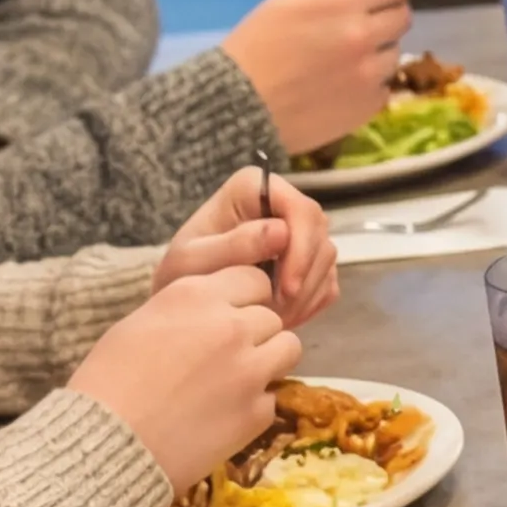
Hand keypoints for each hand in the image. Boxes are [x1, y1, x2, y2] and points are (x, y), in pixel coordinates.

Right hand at [72, 263, 293, 490]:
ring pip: (287, 348)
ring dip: (268, 361)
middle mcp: (230, 326)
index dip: (245, 298)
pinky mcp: (256, 412)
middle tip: (226, 357)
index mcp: (196, 296)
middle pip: (270, 316)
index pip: (253, 279)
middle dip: (255, 332)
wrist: (105, 445)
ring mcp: (249, 369)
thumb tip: (214, 310)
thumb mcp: (141, 323)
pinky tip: (221, 416)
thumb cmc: (107, 383)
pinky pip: (272, 397)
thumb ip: (188, 310)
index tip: (230, 316)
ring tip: (235, 381)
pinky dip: (255, 404)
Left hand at [155, 163, 338, 330]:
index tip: (286, 288)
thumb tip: (281, 231)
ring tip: (273, 318)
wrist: (186, 301)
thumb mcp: (194, 261)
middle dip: (304, 276)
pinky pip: (326, 279)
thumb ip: (233, 245)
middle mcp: (280, 202)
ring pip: (325, 256)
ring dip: (305, 293)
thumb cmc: (180, 275)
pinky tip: (281, 316)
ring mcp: (297, 230)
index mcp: (252, 188)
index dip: (301, 247)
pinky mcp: (306, 258)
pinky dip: (309, 302)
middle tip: (278, 313)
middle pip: (318, 232)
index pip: (299, 209)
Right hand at [223, 0, 417, 152]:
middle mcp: (363, 36)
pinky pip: (384, 85)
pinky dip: (368, 84)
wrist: (238, 105)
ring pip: (394, 51)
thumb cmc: (260, 42)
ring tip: (336, 61)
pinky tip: (336, 86)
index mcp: (344, 1)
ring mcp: (370, 74)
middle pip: (402, 15)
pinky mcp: (369, 105)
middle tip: (347, 28)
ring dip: (375, 52)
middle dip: (381, 17)